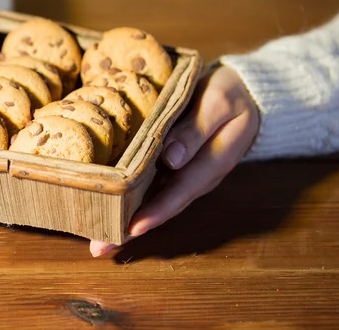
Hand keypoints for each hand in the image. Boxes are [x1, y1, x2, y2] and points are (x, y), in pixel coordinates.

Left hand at [89, 65, 260, 256]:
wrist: (242, 91)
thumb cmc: (230, 94)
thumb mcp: (219, 104)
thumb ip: (196, 130)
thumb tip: (171, 158)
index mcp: (211, 164)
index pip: (179, 193)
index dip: (155, 213)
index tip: (131, 229)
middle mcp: (195, 176)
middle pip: (161, 207)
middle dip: (130, 229)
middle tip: (99, 248)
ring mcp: (183, 172)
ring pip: (153, 200)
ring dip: (125, 218)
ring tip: (96, 236)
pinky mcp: (173, 165)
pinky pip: (150, 185)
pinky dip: (129, 198)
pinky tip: (107, 205)